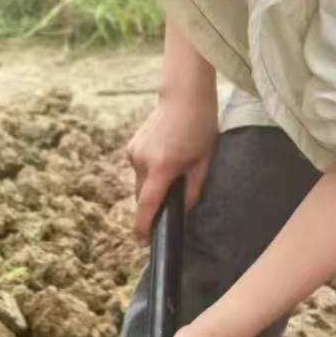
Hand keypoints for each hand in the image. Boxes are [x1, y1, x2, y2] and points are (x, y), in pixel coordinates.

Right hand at [126, 90, 218, 239]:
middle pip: (142, 196)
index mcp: (162, 167)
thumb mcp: (204, 162)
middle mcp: (142, 161)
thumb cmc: (200, 127)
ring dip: (153, 186)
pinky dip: (150, 172)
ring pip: (140, 183)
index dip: (144, 226)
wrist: (184, 95)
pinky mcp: (131, 146)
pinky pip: (139, 169)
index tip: (144, 241)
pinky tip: (166, 158)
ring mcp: (134, 152)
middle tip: (173, 200)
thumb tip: (184, 212)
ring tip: (174, 171)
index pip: (147, 205)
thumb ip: (193, 190)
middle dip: (154, 203)